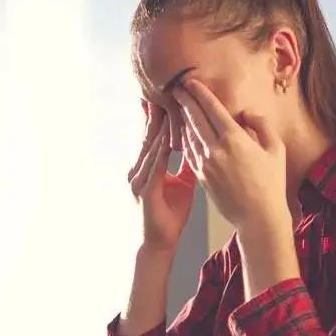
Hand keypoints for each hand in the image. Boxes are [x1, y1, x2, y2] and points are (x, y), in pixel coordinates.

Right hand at [129, 101, 197, 252]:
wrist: (158, 244)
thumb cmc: (169, 217)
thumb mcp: (182, 186)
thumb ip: (185, 166)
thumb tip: (197, 148)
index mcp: (147, 168)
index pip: (154, 137)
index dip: (161, 117)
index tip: (170, 97)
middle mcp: (139, 170)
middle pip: (149, 136)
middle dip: (157, 114)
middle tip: (165, 91)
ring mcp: (139, 180)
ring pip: (150, 147)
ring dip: (159, 127)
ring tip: (168, 107)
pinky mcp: (145, 191)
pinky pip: (154, 167)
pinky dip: (160, 151)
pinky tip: (167, 138)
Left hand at [171, 78, 290, 232]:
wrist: (258, 217)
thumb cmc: (272, 183)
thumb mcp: (276, 149)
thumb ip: (262, 124)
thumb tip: (246, 113)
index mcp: (234, 139)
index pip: (211, 108)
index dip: (199, 93)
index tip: (190, 82)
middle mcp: (216, 150)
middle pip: (195, 118)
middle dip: (185, 101)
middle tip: (176, 88)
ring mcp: (205, 164)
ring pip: (188, 135)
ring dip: (182, 118)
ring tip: (178, 106)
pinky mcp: (201, 177)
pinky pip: (189, 152)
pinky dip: (184, 139)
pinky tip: (183, 132)